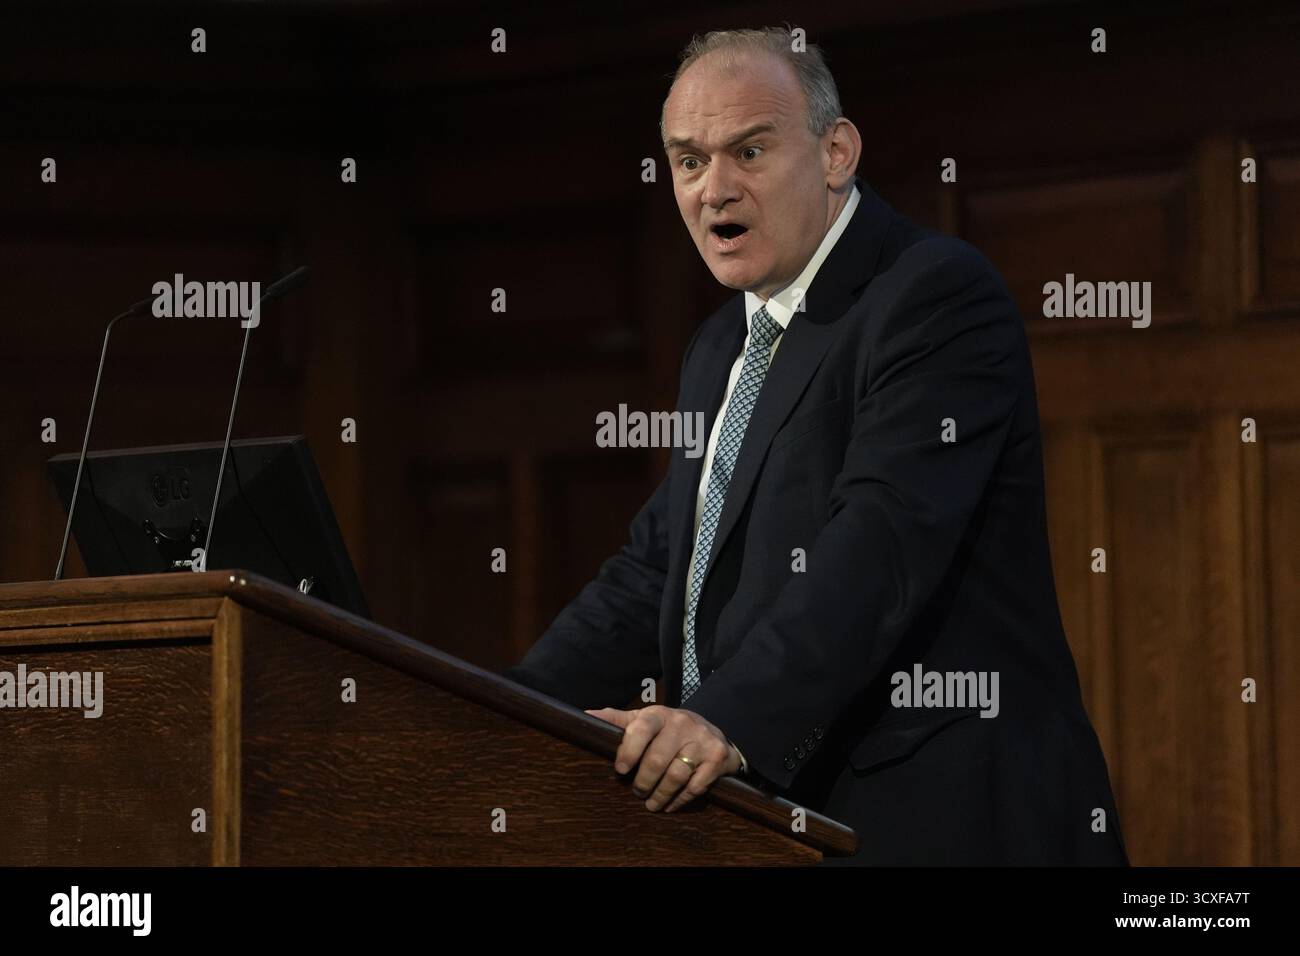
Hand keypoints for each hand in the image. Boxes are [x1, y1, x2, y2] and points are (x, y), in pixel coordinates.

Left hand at [584, 705, 742, 812]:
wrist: (713, 734)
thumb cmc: (668, 730)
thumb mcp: (644, 720)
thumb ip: (617, 720)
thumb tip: (584, 716)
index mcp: (659, 714)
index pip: (641, 728)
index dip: (629, 750)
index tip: (620, 770)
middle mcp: (682, 723)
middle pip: (658, 758)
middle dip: (643, 781)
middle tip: (636, 792)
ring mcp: (702, 740)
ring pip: (677, 774)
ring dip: (661, 795)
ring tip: (651, 804)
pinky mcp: (717, 758)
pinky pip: (697, 785)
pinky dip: (681, 799)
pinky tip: (671, 804)